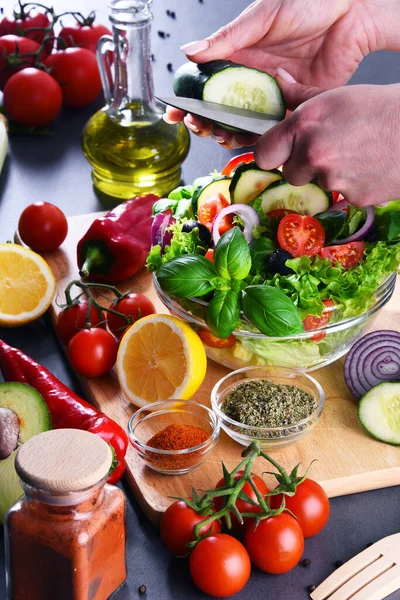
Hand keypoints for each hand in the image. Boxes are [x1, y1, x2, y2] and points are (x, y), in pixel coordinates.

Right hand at [165, 0, 384, 145]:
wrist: (353, 10)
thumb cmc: (309, 2)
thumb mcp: (262, 18)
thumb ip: (227, 39)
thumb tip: (189, 52)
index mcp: (242, 58)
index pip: (208, 86)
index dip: (190, 101)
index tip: (175, 113)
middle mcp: (255, 80)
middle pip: (223, 111)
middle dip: (205, 123)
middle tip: (197, 126)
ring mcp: (275, 95)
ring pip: (245, 125)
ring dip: (228, 134)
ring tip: (219, 135)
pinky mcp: (297, 106)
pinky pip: (275, 128)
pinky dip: (260, 138)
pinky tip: (248, 140)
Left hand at [254, 79, 399, 206]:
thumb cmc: (380, 107)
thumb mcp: (337, 95)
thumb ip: (300, 96)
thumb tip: (278, 82)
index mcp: (304, 124)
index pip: (263, 153)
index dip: (272, 153)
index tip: (280, 151)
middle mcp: (313, 154)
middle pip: (290, 173)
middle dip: (303, 165)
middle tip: (328, 148)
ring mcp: (332, 179)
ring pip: (317, 184)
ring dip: (328, 174)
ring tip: (354, 153)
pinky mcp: (353, 197)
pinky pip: (342, 195)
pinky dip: (352, 184)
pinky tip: (367, 166)